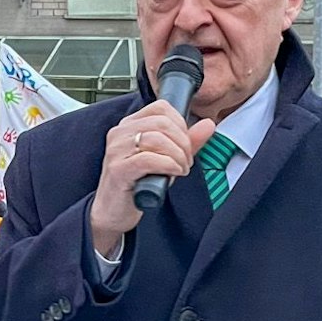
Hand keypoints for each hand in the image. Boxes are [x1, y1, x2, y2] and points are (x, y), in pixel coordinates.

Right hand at [90, 101, 216, 257]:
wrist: (113, 212)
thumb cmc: (136, 185)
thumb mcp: (166, 159)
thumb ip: (187, 142)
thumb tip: (208, 124)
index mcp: (129, 125)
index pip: (161, 108)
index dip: (181, 124)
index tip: (186, 143)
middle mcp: (120, 133)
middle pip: (162, 122)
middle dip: (183, 143)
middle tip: (186, 161)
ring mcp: (117, 150)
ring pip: (158, 139)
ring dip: (178, 156)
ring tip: (180, 169)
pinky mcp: (118, 169)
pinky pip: (149, 159)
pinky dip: (168, 166)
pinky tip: (173, 174)